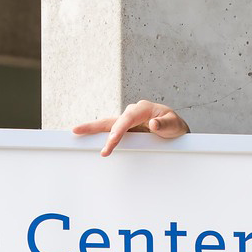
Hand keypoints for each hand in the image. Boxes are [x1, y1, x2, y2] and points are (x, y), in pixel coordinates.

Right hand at [72, 100, 189, 156]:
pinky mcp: (126, 128)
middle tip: (78, 131)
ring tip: (76, 132)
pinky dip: (99, 134)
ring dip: (92, 129)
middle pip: (111, 120)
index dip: (117, 131)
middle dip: (95, 127)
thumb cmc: (175, 125)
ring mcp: (128, 120)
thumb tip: (152, 123)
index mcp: (143, 109)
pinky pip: (111, 130)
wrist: (175, 127)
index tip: (110, 142)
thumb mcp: (174, 125)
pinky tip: (88, 138)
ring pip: (108, 124)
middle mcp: (133, 112)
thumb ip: (165, 124)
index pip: (127, 120)